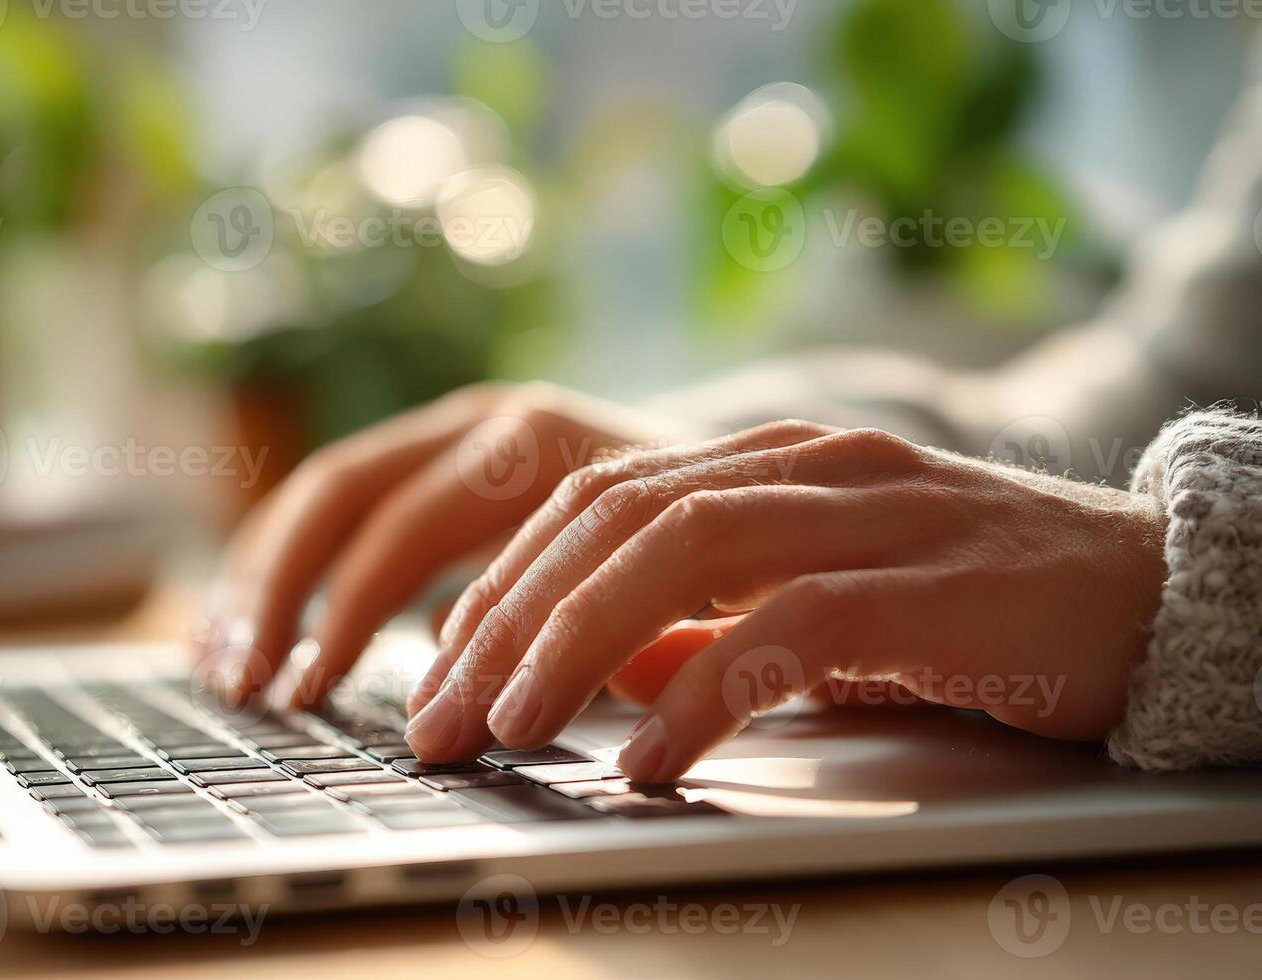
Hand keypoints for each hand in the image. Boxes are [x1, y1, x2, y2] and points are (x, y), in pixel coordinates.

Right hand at [197, 382, 679, 705]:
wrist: (754, 477)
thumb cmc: (727, 551)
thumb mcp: (694, 592)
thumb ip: (612, 638)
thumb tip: (502, 693)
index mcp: (535, 444)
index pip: (407, 528)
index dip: (348, 617)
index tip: (311, 697)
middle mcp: (483, 423)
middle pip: (340, 493)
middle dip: (280, 592)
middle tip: (244, 688)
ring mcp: (456, 434)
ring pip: (326, 493)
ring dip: (264, 579)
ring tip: (223, 669)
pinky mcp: (443, 463)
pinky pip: (342, 504)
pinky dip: (290, 566)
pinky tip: (252, 631)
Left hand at [404, 421, 1168, 782]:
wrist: (1156, 590)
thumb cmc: (977, 605)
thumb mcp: (822, 604)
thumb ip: (713, 620)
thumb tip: (605, 669)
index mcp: (768, 460)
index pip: (596, 498)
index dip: (504, 579)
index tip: (441, 666)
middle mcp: (806, 465)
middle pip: (613, 517)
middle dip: (508, 619)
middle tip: (444, 717)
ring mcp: (871, 512)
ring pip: (679, 550)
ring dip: (574, 644)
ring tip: (512, 727)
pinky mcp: (933, 584)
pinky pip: (788, 628)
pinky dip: (703, 691)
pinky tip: (650, 758)